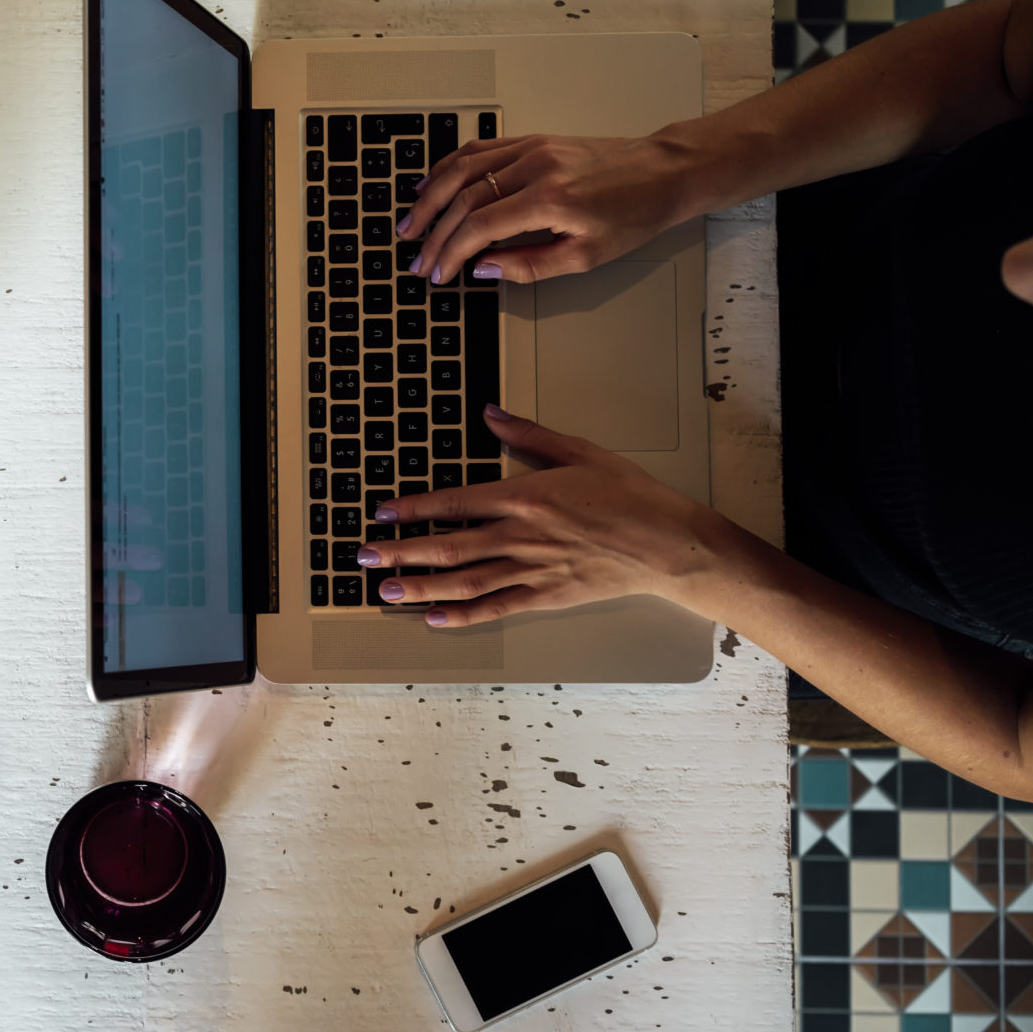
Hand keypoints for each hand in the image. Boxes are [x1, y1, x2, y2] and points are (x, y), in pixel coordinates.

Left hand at [355, 405, 723, 625]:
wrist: (668, 542)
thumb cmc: (629, 495)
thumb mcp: (580, 451)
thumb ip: (529, 434)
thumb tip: (490, 413)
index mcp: (524, 496)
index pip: (454, 503)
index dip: (413, 509)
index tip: (382, 514)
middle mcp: (521, 535)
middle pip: (448, 546)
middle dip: (400, 552)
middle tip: (364, 557)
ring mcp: (533, 569)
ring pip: (465, 581)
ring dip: (421, 587)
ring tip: (387, 591)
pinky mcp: (548, 596)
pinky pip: (497, 607)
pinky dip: (464, 615)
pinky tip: (435, 618)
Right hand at [400, 133, 693, 285]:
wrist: (662, 172)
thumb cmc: (632, 215)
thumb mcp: (586, 256)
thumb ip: (529, 265)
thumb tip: (484, 269)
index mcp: (549, 200)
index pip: (479, 227)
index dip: (450, 252)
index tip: (437, 273)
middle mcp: (535, 168)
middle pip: (463, 197)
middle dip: (433, 230)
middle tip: (415, 256)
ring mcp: (532, 149)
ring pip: (463, 168)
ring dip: (431, 196)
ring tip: (411, 221)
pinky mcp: (534, 140)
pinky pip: (480, 150)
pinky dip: (450, 166)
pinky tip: (433, 182)